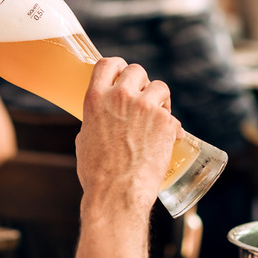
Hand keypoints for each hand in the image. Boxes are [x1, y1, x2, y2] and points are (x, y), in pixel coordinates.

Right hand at [75, 58, 179, 213]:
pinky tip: (168, 140)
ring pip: (160, 87)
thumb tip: (104, 119)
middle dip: (142, 82)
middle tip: (144, 99)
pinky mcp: (165, 122)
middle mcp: (120, 97)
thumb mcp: (85, 139)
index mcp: (96, 99)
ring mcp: (145, 107)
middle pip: (137, 70)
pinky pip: (172, 116)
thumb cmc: (97, 173)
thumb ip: (96, 120)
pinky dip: (171, 127)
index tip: (123, 74)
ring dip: (161, 100)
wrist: (117, 193)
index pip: (108, 64)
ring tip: (158, 117)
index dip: (118, 66)